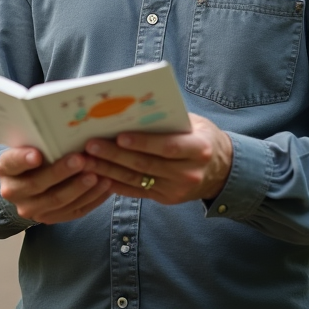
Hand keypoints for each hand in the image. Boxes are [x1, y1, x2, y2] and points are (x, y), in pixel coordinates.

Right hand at [0, 148, 112, 224]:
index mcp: (6, 169)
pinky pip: (73, 211)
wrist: (24, 182)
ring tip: (97, 174)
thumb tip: (62, 127)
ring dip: (80, 188)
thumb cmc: (30, 154)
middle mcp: (14, 192)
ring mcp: (32, 209)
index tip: (37, 154)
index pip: (13, 163)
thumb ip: (39, 140)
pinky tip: (105, 186)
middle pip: (38, 184)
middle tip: (81, 160)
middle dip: (61, 172)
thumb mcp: (27, 144)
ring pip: (57, 201)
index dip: (24, 159)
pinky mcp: (50, 218)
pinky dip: (91, 199)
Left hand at [82, 114, 232, 203]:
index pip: (168, 147)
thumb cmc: (202, 137)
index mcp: (199, 149)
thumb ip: (169, 119)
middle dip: (115, 155)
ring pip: (137, 180)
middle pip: (146, 165)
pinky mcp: (166, 199)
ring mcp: (177, 190)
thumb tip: (132, 109)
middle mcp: (189, 173)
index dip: (143, 143)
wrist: (221, 170)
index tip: (119, 136)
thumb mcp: (195, 124)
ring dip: (108, 170)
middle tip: (91, 145)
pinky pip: (137, 191)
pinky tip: (97, 176)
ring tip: (86, 160)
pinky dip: (116, 184)